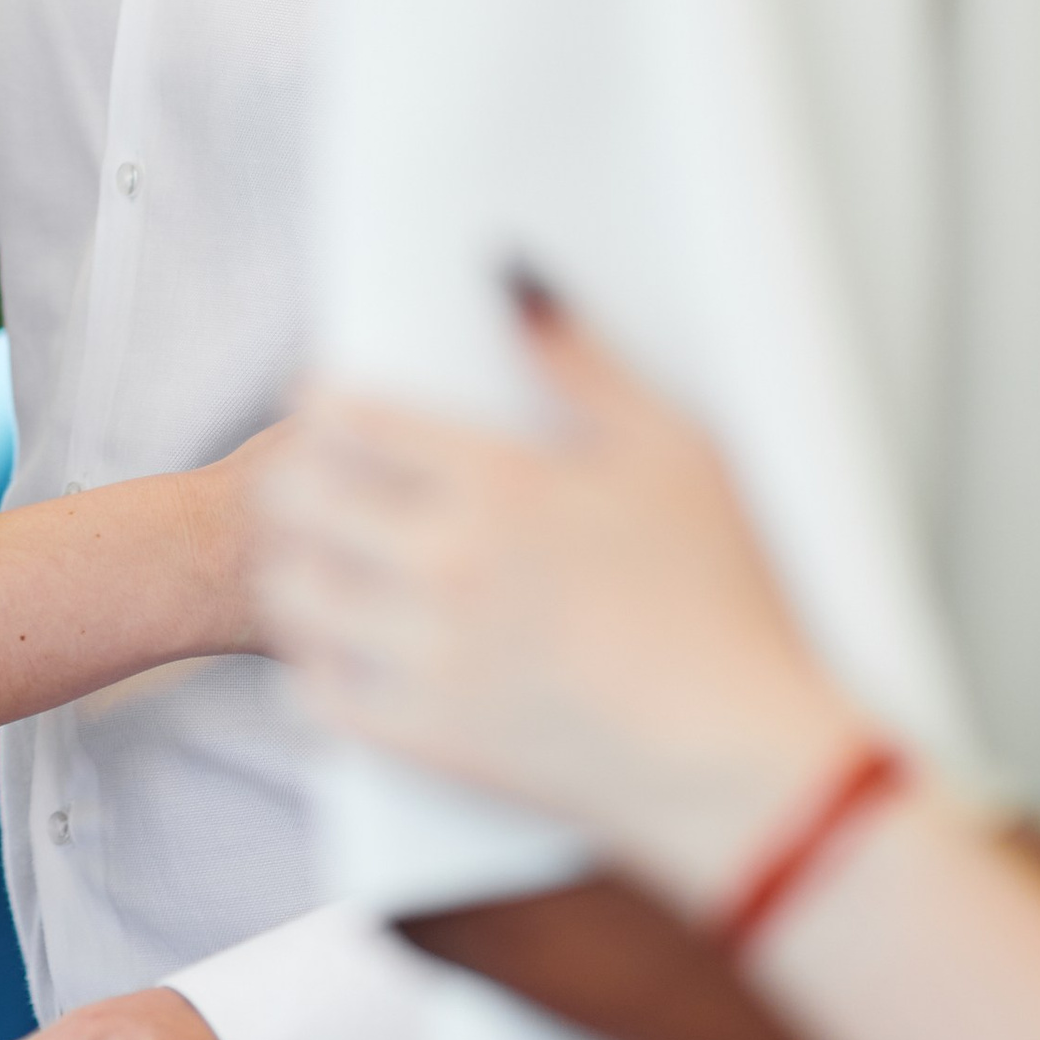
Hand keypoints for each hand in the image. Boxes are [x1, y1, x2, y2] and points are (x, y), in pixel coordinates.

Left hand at [259, 287, 868, 911]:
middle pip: (300, 499)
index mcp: (502, 486)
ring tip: (324, 556)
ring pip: (295, 594)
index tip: (331, 403)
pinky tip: (346, 642)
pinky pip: (318, 693)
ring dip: (296, 565)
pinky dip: (316, 661)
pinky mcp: (431, 744)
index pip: (352, 419)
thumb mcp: (674, 451)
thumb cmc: (727, 598)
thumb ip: (581, 357)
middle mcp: (449, 568)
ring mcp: (433, 661)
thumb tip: (510, 273)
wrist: (744, 765)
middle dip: (296, 475)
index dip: (325, 400)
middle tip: (317, 476)